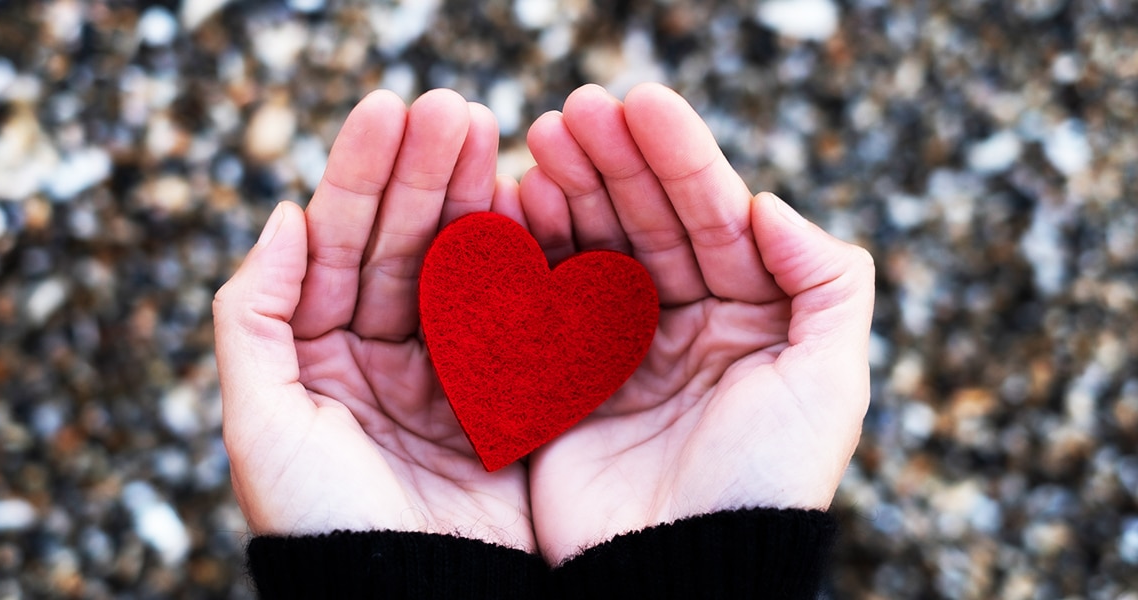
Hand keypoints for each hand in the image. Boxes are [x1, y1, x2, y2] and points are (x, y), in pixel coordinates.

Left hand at [213, 90, 535, 550]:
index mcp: (318, 353)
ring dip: (475, 201)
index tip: (393, 111)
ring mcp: (448, 372)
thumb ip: (253, 315)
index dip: (363, 177)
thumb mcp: (259, 421)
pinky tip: (533, 211)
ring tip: (496, 138)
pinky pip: (515, 317)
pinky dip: (524, 264)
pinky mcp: (507, 399)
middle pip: (403, 245)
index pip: (339, 244)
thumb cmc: (322, 524)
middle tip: (458, 108)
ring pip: (461, 269)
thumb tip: (282, 214)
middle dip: (426, 174)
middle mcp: (381, 355)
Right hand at [519, 84, 873, 563]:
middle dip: (613, 161)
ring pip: (592, 249)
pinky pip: (544, 300)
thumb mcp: (831, 384)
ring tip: (538, 146)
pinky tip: (512, 208)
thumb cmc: (765, 485)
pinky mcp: (563, 378)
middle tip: (571, 112)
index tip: (640, 103)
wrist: (685, 577)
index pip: (713, 215)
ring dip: (567, 193)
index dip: (679, 157)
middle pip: (647, 221)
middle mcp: (684, 320)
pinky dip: (529, 254)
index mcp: (749, 313)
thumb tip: (770, 201)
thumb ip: (828, 282)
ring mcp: (619, 347)